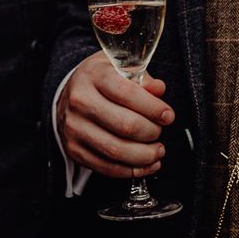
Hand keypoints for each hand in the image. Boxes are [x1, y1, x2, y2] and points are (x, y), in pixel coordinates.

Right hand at [57, 50, 174, 178]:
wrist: (70, 92)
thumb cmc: (101, 79)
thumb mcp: (120, 67)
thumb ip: (142, 78)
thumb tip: (158, 89)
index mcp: (94, 76)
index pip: (128, 93)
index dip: (153, 108)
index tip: (168, 115)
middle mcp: (80, 101)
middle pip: (124, 125)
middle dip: (151, 132)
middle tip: (161, 131)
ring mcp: (74, 127)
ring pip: (115, 150)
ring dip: (144, 155)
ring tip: (158, 151)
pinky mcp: (74, 149)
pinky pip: (105, 166)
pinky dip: (130, 170)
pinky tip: (145, 165)